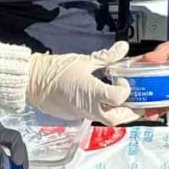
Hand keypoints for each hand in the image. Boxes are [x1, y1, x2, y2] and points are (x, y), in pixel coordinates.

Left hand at [0, 111, 29, 166]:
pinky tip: (10, 164)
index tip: (18, 162)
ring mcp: (0, 133)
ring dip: (19, 156)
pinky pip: (9, 145)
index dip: (19, 149)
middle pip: (18, 142)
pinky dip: (12, 154)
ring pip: (15, 143)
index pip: (14, 137)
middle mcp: (1, 131)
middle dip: (23, 156)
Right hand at [27, 42, 141, 125]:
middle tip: (134, 102)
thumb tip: (123, 47)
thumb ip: (107, 57)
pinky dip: (102, 111)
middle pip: (116, 118)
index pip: (118, 98)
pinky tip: (104, 101)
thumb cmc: (57, 70)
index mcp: (91, 91)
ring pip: (105, 120)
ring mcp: (81, 113)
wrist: (34, 81)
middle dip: (128, 112)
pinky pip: (94, 117)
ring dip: (117, 113)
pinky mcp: (76, 116)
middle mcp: (88, 107)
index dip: (125, 90)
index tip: (123, 80)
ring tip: (121, 102)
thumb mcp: (84, 60)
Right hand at [138, 34, 168, 118]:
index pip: (143, 70)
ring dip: (152, 107)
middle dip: (140, 96)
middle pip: (148, 89)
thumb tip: (148, 58)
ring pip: (158, 101)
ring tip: (148, 110)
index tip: (125, 80)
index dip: (134, 75)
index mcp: (161, 64)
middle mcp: (165, 78)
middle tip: (133, 99)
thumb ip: (164, 50)